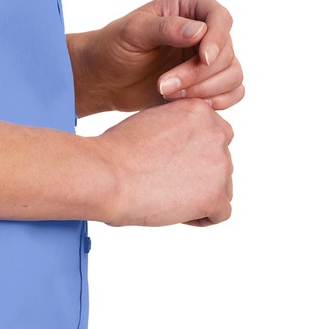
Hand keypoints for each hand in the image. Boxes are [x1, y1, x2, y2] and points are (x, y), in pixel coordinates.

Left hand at [71, 0, 243, 115]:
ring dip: (204, 90)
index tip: (203, 59)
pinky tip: (187, 104)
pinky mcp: (209, 82)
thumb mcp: (133, 32)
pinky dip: (217, 101)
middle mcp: (207, 29)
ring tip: (167, 93)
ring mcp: (210, 57)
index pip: (220, 18)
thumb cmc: (114, 46)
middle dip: (198, 73)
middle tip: (163, 85)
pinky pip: (233, 92)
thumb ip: (165, 28)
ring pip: (232, 75)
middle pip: (226, 52)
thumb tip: (199, 31)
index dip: (217, 39)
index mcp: (191, 6)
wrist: (106, 77)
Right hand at [92, 97, 233, 227]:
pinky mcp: (215, 195)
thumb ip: (179, 129)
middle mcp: (217, 133)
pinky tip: (174, 211)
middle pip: (220, 163)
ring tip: (165, 197)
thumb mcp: (152, 121)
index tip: (167, 162)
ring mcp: (219, 165)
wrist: (105, 175)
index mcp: (200, 111)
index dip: (192, 153)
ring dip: (200, 196)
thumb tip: (189, 149)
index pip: (213, 137)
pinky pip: (221, 213)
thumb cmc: (117, 151)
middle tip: (164, 181)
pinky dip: (200, 218)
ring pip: (223, 188)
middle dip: (198, 176)